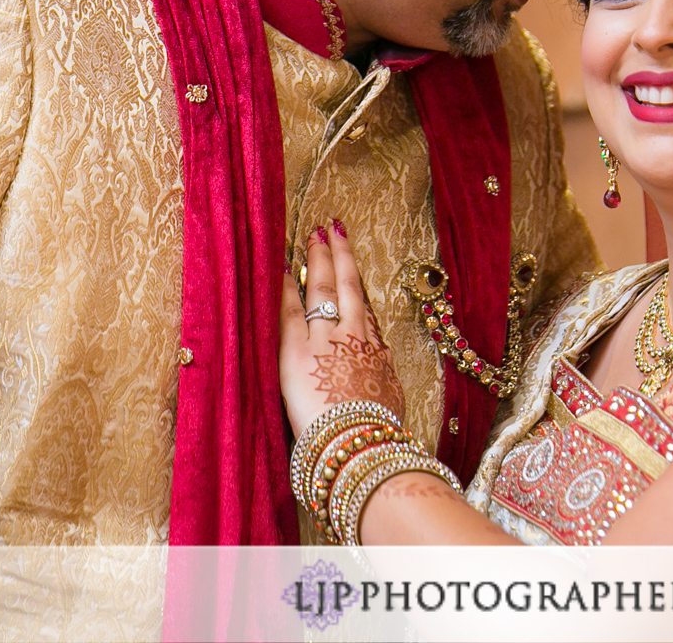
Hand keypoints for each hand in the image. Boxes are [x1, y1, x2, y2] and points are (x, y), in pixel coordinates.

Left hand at [279, 222, 404, 438]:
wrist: (358, 442)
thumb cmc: (375, 431)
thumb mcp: (391, 400)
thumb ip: (383, 378)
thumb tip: (382, 366)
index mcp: (374, 350)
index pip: (363, 309)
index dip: (355, 285)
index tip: (349, 269)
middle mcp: (353, 335)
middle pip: (347, 285)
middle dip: (340, 255)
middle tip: (333, 229)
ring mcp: (324, 338)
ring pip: (321, 288)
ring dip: (317, 259)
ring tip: (313, 235)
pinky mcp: (297, 349)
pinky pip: (289, 309)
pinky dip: (286, 287)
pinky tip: (281, 268)